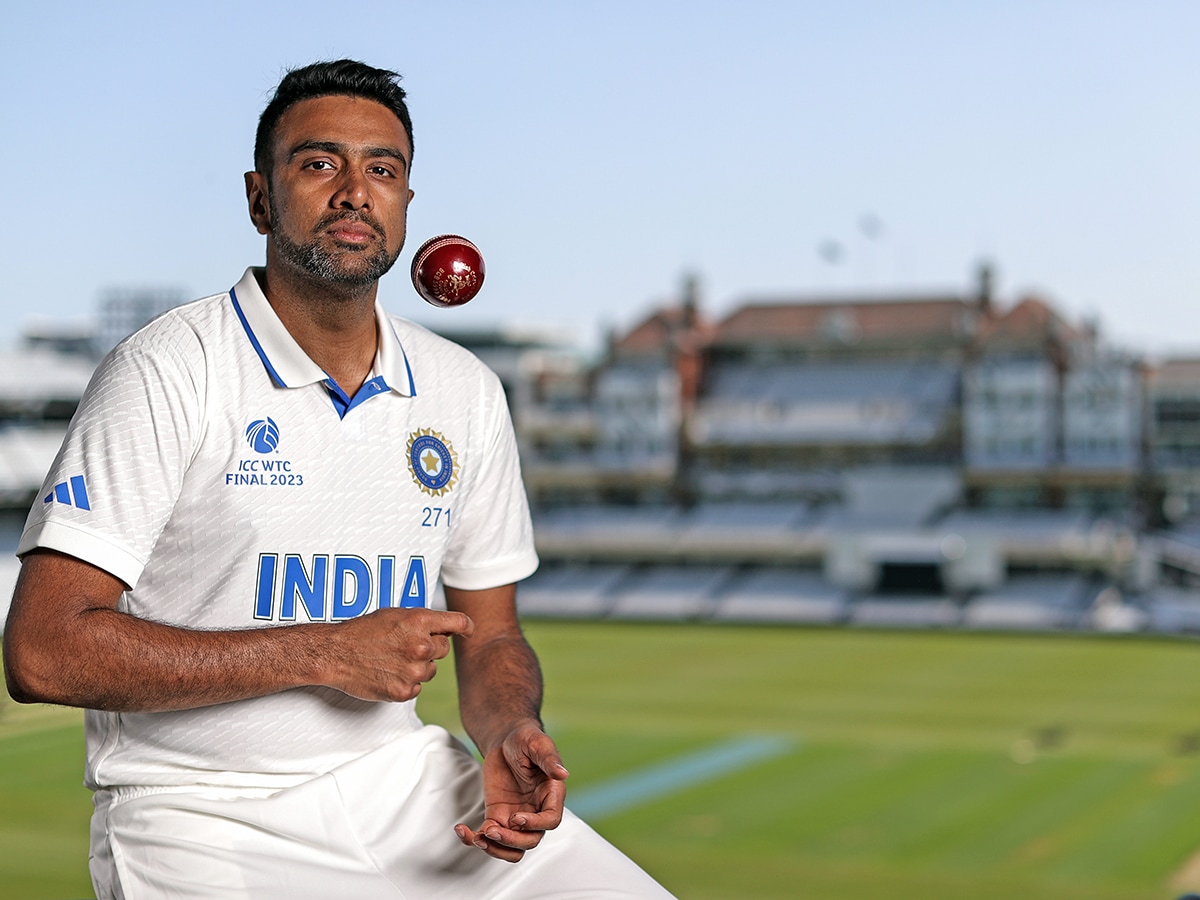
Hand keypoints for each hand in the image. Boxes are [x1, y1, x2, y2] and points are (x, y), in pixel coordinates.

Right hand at [325, 607, 473, 700]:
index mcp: (419, 621)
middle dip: (431, 647)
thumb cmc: (363, 631)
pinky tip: (388, 673)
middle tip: (406, 645)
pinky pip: (417, 687)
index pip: (459, 623)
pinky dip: (406, 682)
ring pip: (431, 670)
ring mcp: (413, 671)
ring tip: (393, 659)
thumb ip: (423, 622)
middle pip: (444, 649)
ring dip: (418, 666)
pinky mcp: (404, 691)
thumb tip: (446, 631)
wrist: (336, 654)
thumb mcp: (396, 614)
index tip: (467, 631)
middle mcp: (421, 646)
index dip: (466, 627)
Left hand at [454, 722, 568, 862]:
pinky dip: (475, 839)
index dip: (535, 825)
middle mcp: (536, 811)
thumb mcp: (538, 743)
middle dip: (511, 841)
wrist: (506, 740)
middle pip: (530, 840)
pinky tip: (462, 829)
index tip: (516, 817)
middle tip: (492, 830)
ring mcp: (516, 817)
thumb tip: (563, 774)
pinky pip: (489, 837)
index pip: (551, 820)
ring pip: (512, 848)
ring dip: (495, 849)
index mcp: (551, 795)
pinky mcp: (497, 816)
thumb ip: (549, 758)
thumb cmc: (526, 739)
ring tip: (478, 837)